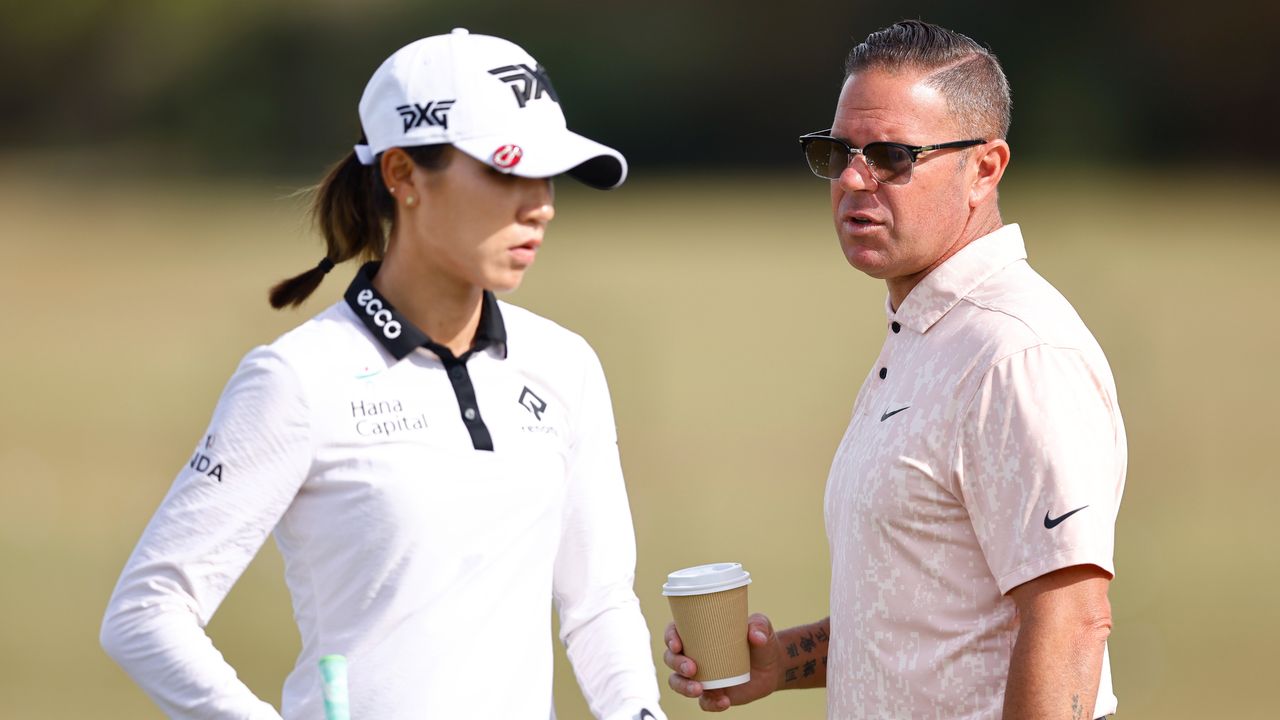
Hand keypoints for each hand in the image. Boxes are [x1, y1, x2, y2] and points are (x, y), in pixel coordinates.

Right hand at [663, 613, 780, 711]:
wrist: (772, 666)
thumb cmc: (760, 640)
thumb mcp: (761, 626)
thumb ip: (759, 626)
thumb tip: (756, 637)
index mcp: (698, 633)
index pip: (674, 632)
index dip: (670, 638)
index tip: (677, 645)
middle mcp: (693, 654)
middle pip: (671, 659)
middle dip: (676, 664)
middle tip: (692, 668)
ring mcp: (701, 676)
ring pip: (678, 682)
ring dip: (683, 687)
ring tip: (699, 689)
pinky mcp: (712, 693)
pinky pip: (704, 702)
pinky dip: (710, 703)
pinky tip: (724, 701)